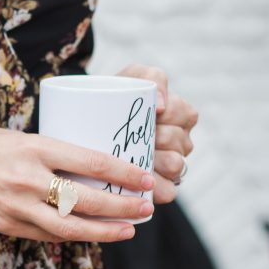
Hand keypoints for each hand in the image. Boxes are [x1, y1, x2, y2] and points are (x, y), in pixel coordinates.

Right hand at [0, 122, 155, 242]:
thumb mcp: (11, 135)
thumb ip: (43, 149)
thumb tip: (77, 160)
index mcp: (32, 148)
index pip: (90, 162)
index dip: (124, 173)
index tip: (146, 177)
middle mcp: (28, 179)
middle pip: (87, 199)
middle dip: (123, 206)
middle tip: (146, 207)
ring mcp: (17, 207)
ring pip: (71, 226)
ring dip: (104, 231)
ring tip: (128, 230)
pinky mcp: (6, 225)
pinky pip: (46, 235)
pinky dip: (71, 236)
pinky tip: (89, 234)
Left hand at [116, 64, 198, 203]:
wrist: (83, 123)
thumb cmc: (112, 99)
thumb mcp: (132, 77)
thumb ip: (152, 79)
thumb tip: (160, 106)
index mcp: (179, 114)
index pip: (185, 114)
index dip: (167, 116)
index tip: (147, 114)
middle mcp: (179, 141)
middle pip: (179, 142)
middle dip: (156, 139)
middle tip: (132, 138)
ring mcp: (171, 166)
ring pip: (176, 166)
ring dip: (156, 163)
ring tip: (132, 159)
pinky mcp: (160, 188)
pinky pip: (168, 191)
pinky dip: (155, 189)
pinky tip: (139, 185)